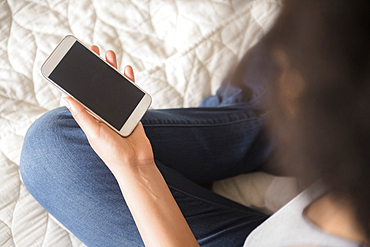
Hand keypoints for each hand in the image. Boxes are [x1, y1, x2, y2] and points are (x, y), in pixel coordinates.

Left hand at [62, 46, 154, 176]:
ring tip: (109, 56)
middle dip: (96, 69)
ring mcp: (118, 110)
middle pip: (99, 86)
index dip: (79, 78)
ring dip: (112, 70)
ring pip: (114, 86)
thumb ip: (82, 115)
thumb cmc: (112, 153)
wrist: (136, 163)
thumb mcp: (94, 133)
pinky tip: (126, 70)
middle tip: (94, 52)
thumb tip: (66, 97)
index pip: (83, 93)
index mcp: (91, 117)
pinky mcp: (132, 111)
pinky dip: (129, 81)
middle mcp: (103, 112)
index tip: (76, 62)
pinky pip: (129, 93)